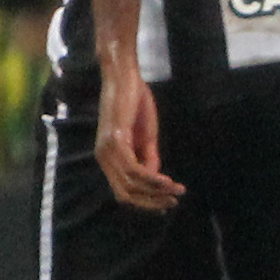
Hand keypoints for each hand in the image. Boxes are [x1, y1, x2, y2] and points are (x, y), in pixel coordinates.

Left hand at [96, 66, 185, 212]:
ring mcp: (107, 150)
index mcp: (107, 158)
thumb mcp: (145, 135)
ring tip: (177, 192)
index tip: (166, 204)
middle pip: (125, 195)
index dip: (145, 202)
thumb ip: (148, 157)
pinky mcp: (116, 140)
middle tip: (173, 203)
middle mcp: (103, 158)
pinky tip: (167, 180)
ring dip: (156, 192)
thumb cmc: (134, 101)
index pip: (123, 192)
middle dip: (151, 203)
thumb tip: (155, 179)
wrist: (124, 75)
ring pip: (131, 185)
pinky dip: (152, 179)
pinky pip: (134, 169)